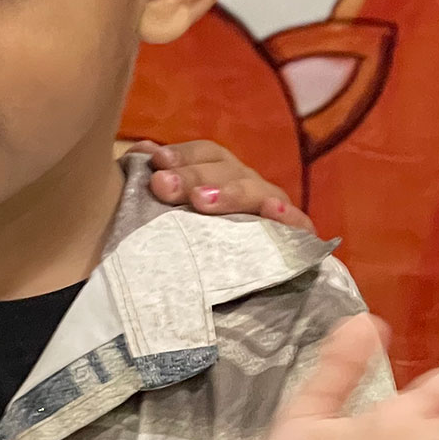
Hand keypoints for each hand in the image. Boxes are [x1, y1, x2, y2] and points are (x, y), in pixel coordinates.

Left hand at [133, 139, 313, 230]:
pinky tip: (275, 212)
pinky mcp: (293, 238)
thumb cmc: (183, 238)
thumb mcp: (163, 210)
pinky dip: (289, 218)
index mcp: (217, 173)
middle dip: (192, 176)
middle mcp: (245, 184)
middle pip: (225, 171)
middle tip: (163, 186)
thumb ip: (150, 180)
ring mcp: (271, 209)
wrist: (225, 287)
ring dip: (231, 193)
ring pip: (257, 192)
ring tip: (202, 201)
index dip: (182, 155)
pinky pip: (298, 226)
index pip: (205, 154)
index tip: (157, 161)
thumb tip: (140, 152)